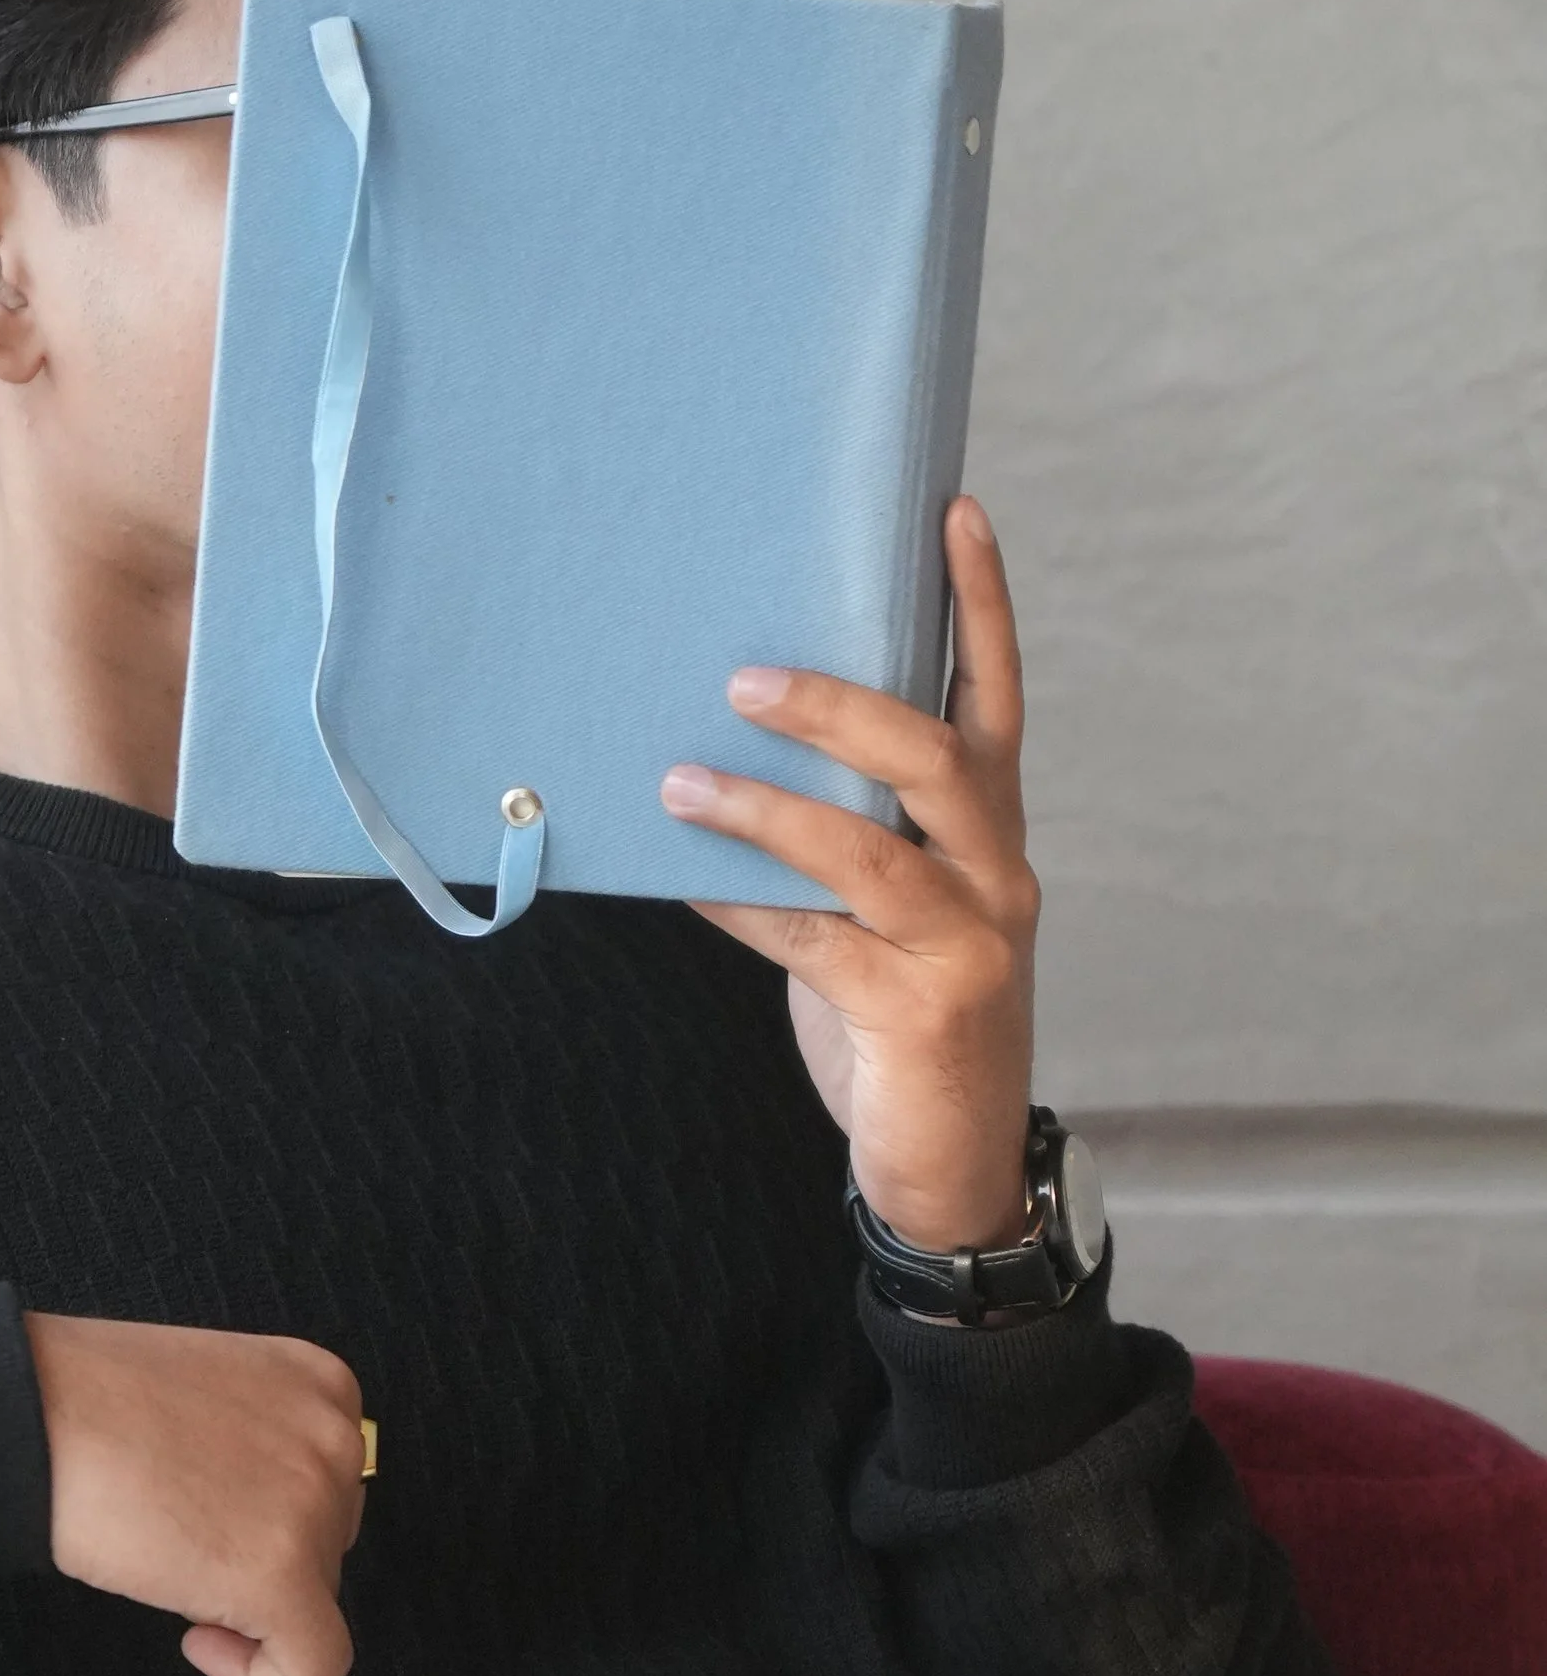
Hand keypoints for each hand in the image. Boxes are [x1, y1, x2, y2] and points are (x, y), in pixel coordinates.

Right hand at [23, 1311, 365, 1675]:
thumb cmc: (90, 1400)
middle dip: (261, 1553)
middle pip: (325, 1539)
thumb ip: (258, 1439)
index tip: (209, 1517)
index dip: (271, 1514)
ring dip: (247, 1598)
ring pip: (314, 1597)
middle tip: (178, 1538)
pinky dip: (261, 1673)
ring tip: (168, 1564)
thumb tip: (255, 1510)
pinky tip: (198, 1642)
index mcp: (323, 1385)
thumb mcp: (210, 1389)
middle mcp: (337, 1442)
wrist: (37, 1416)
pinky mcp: (283, 1582)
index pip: (329, 1482)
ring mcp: (315, 1510)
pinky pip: (313, 1664)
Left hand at [658, 495, 1037, 1253]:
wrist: (949, 1166)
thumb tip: (721, 751)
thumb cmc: (900, 1017)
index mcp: (991, 832)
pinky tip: (684, 884)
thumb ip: (842, 833)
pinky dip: (743, 906)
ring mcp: (967, 944)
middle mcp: (997, 873)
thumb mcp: (886, 910)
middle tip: (745, 677)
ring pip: (868, 849)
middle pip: (933, 756)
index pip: (997, 695)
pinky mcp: (918, 1012)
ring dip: (764, 809)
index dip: (979, 604)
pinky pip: (814, 941)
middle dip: (839, 707)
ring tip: (678, 783)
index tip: (953, 509)